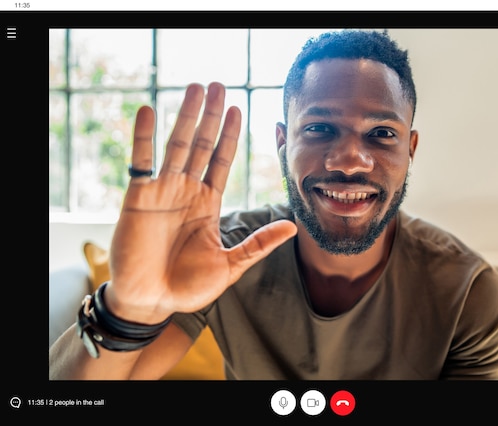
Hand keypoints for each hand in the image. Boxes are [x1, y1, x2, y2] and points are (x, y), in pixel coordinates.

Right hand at [107, 83, 296, 322]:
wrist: (152, 303)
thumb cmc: (187, 287)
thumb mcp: (230, 265)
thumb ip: (258, 244)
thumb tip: (292, 227)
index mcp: (207, 203)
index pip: (221, 160)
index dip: (229, 135)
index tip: (238, 109)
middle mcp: (186, 191)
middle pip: (201, 145)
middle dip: (211, 116)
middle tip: (219, 85)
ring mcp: (162, 192)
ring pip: (177, 145)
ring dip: (185, 116)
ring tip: (195, 88)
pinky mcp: (138, 198)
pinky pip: (140, 162)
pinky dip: (142, 137)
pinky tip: (148, 110)